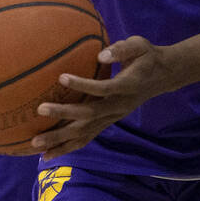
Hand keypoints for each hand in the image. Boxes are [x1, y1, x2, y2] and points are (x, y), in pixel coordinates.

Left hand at [31, 36, 175, 158]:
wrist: (163, 75)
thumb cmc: (147, 56)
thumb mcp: (139, 45)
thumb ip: (121, 50)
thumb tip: (101, 56)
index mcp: (126, 86)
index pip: (103, 89)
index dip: (83, 85)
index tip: (61, 77)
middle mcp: (118, 106)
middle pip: (89, 115)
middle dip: (63, 115)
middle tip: (40, 110)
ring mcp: (113, 117)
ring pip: (85, 133)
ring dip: (60, 141)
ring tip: (36, 146)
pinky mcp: (108, 122)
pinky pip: (87, 138)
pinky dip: (68, 147)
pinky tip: (49, 155)